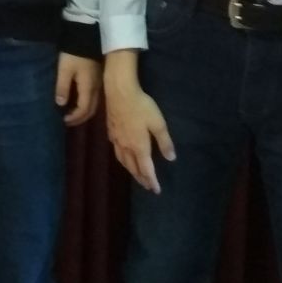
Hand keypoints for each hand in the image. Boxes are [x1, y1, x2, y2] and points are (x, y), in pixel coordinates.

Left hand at [56, 53, 100, 125]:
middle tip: (67, 121)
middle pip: (91, 110)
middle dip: (79, 118)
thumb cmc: (74, 54)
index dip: (74, 118)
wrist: (87, 37)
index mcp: (88, 88)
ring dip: (84, 112)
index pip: (83, 110)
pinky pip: (95, 98)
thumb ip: (62, 87)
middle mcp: (97, 89)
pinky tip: (78, 102)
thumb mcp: (64, 70)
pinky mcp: (98, 78)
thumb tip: (60, 105)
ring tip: (72, 114)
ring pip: (94, 104)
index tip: (63, 121)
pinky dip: (87, 104)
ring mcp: (99, 84)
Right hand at [104, 52, 175, 192]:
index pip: (146, 169)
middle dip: (141, 178)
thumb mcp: (158, 123)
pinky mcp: (111, 131)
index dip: (152, 181)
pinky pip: (116, 151)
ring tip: (135, 175)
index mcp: (139, 147)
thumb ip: (164, 142)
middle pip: (133, 168)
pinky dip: (122, 158)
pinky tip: (123, 155)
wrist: (119, 92)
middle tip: (147, 186)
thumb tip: (171, 158)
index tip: (156, 190)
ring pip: (123, 161)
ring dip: (130, 171)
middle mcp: (127, 147)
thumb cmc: (141, 106)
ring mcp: (117, 139)